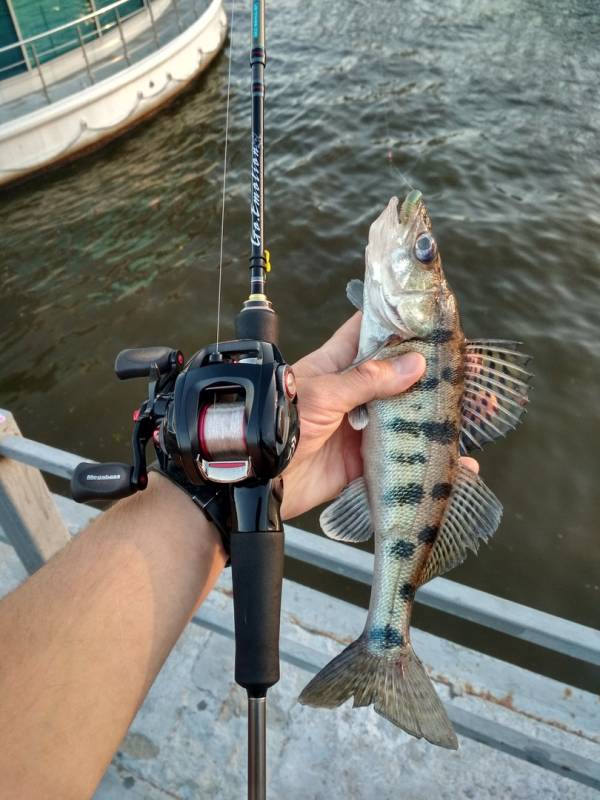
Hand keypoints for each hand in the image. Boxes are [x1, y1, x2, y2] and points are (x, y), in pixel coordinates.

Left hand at [281, 313, 477, 519]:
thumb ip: (369, 380)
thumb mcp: (324, 392)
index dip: (399, 324)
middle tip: (470, 370)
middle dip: (431, 374)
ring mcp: (359, 427)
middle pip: (397, 377)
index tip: (433, 318)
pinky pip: (400, 459)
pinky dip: (427, 462)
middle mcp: (352, 393)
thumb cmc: (282, 420)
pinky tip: (461, 464)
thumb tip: (417, 365)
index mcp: (337, 365)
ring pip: (404, 417)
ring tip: (477, 411)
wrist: (258, 477)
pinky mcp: (362, 462)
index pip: (369, 332)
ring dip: (435, 416)